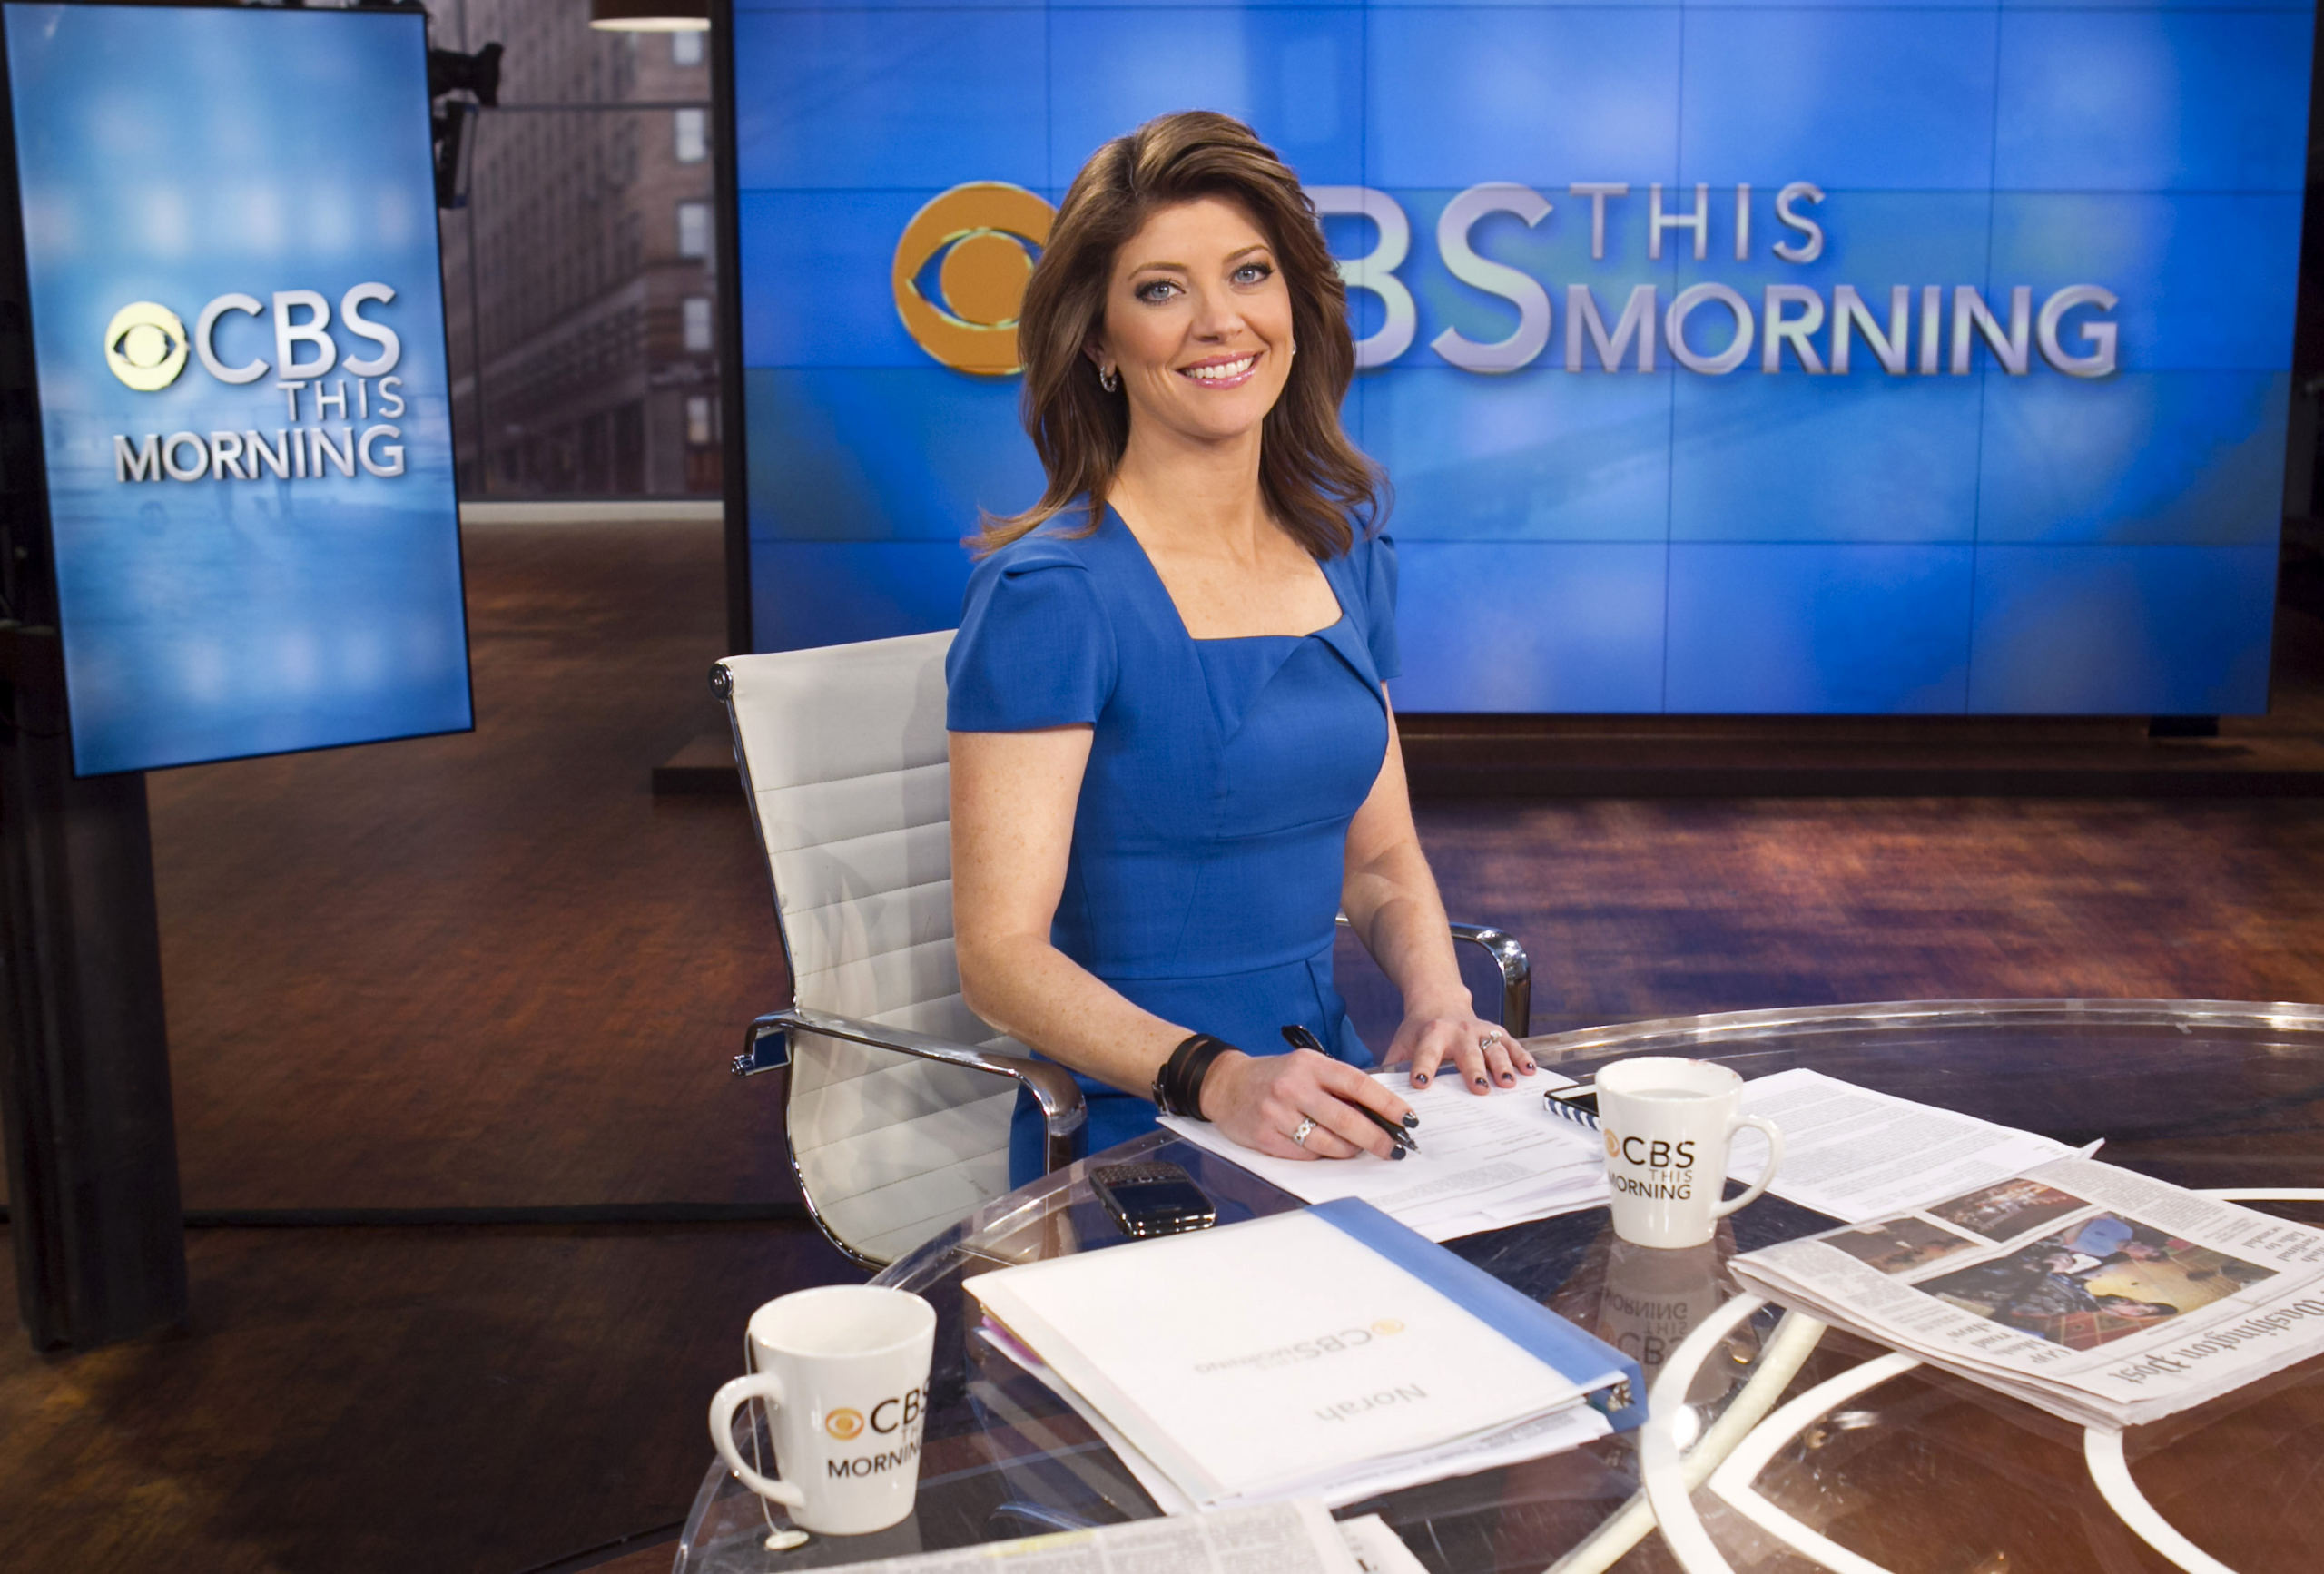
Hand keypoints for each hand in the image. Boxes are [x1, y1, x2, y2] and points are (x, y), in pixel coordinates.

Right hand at [1198, 1049, 1413, 1161]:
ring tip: (1358, 1149)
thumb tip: (1380, 1112)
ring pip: (1328, 1142)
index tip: (1408, 1118)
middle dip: (1377, 1138)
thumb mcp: (1307, 1067)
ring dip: (1350, 1150)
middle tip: (1394, 1149)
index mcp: (1310, 1064)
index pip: (1358, 1084)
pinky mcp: (1265, 1137)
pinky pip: (1306, 1154)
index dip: (1388, 1105)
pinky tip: (1326, 1149)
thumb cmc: (1276, 1076)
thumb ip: (1338, 1085)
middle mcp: (1294, 1086)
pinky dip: (1322, 1154)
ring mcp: (1277, 1113)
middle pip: (1346, 1119)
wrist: (1226, 1084)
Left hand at [1381, 1007, 1536, 1093]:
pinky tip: (1531, 1071)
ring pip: (1493, 1048)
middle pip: (1467, 1053)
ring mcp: (1479, 1031)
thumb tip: (1375, 1095)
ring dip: (1503, 1065)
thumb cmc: (1419, 1030)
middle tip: (1479, 1088)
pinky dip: (1523, 1056)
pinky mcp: (1496, 1032)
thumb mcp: (1401, 1043)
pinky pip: (1512, 1044)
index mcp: (1431, 1035)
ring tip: (1508, 1083)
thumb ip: (1391, 1067)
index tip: (1420, 1083)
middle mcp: (1457, 1032)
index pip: (1425, 1053)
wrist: (1438, 999)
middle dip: (1473, 1070)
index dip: (1422, 1067)